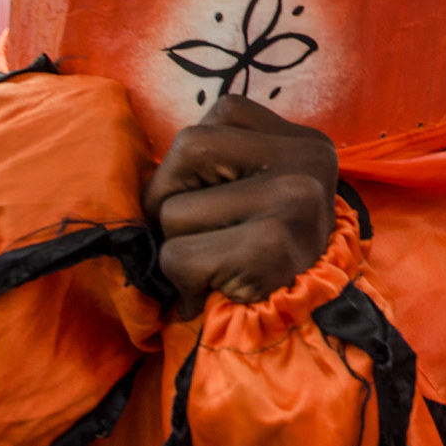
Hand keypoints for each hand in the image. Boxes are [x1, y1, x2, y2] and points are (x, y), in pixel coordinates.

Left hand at [143, 95, 338, 319]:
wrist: (310, 332)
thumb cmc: (267, 258)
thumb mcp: (261, 191)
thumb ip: (222, 165)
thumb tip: (135, 167)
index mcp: (306, 141)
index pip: (223, 113)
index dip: (197, 162)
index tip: (222, 199)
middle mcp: (308, 159)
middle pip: (188, 148)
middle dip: (173, 198)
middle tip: (209, 236)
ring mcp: (294, 199)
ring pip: (174, 208)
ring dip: (179, 248)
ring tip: (222, 265)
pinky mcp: (272, 245)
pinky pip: (178, 257)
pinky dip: (184, 283)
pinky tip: (221, 289)